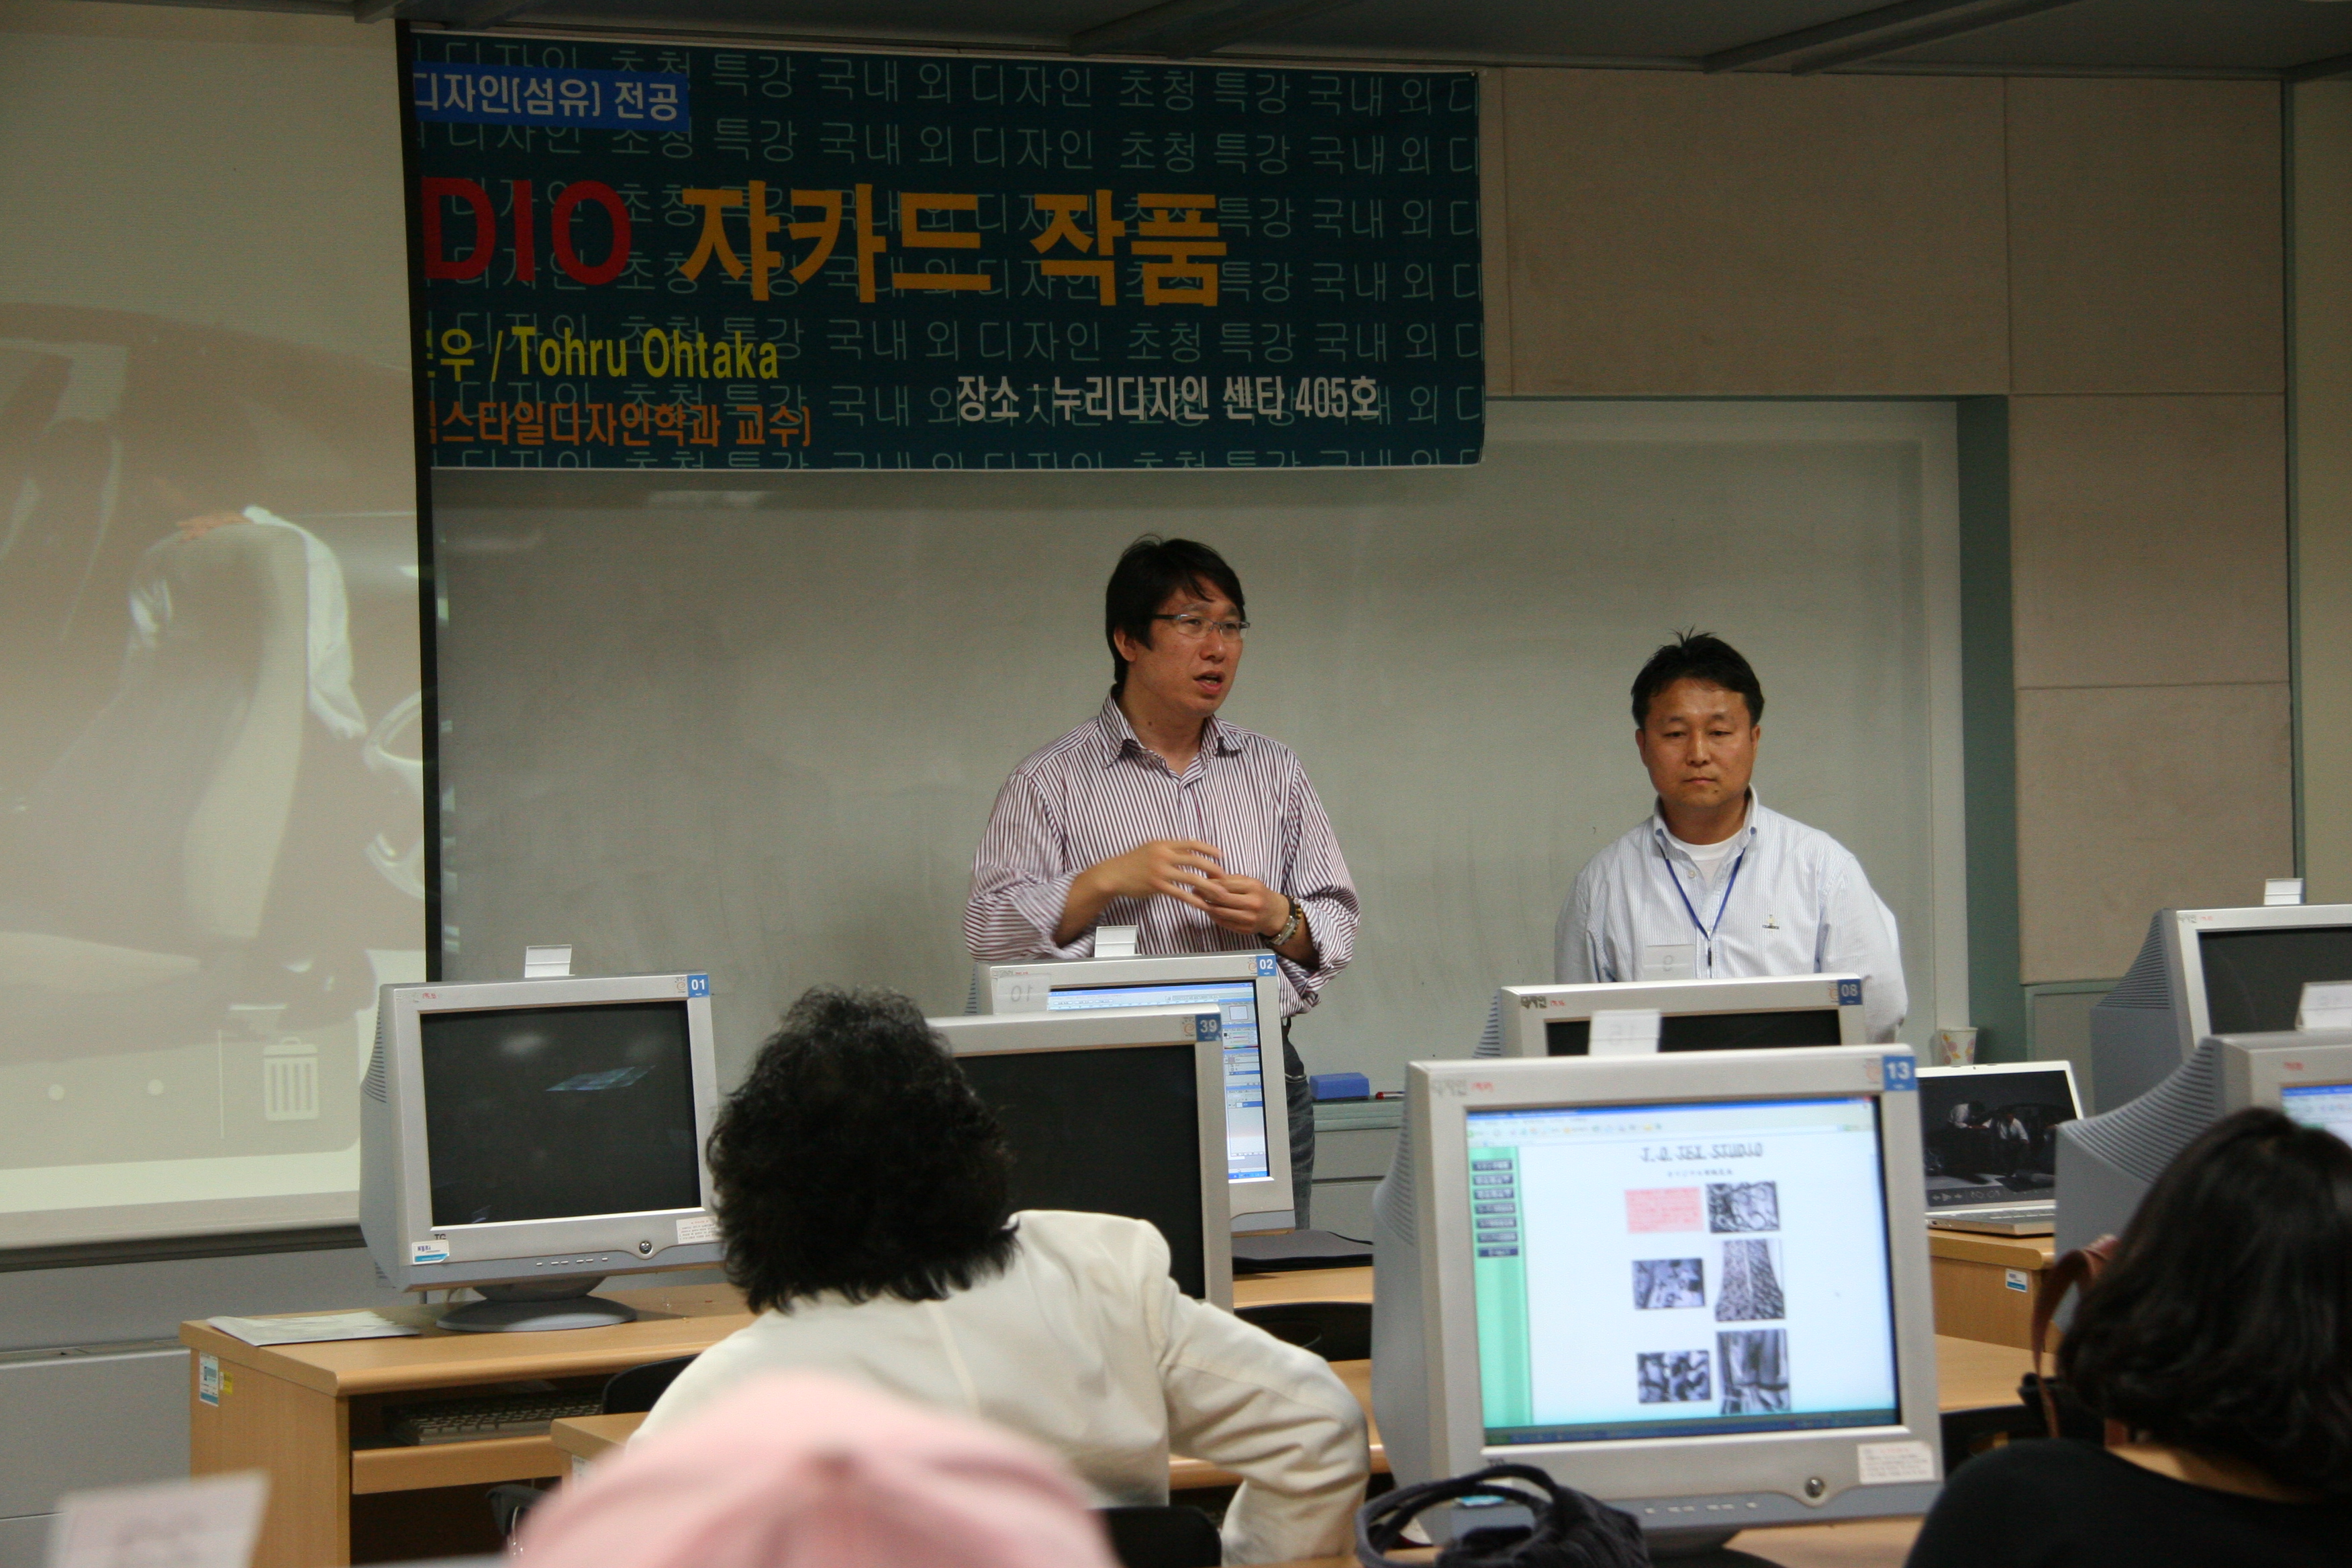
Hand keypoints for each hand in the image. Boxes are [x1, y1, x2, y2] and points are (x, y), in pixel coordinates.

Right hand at [1056, 840, 1227, 941]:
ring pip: (1191, 878)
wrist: (1114, 874)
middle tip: (1224, 876)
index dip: (1208, 849)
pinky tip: (1203, 905)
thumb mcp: (1151, 849)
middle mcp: (1163, 855)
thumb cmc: (1133, 863)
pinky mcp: (1157, 885)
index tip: (1221, 856)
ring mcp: (1160, 870)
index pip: (1191, 843)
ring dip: (1208, 886)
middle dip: (1213, 868)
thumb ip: (1168, 849)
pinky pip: (1180, 894)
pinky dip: (1194, 900)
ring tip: (1220, 893)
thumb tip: (1188, 850)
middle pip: (1195, 859)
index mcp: (1164, 844)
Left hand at [1197, 874, 1285, 937]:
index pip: (1225, 884)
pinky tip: (1209, 910)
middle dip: (1205, 895)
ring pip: (1220, 912)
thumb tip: (1206, 875)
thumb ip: (1228, 879)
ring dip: (1206, 906)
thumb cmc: (1258, 894)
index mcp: (1253, 888)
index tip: (1198, 881)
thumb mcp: (1248, 881)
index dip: (1209, 883)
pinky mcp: (1245, 930)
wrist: (1274, 914)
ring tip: (1198, 901)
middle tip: (1194, 891)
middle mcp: (1253, 904)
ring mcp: (1249, 919)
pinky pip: (1223, 923)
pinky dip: (1213, 916)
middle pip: (1221, 899)